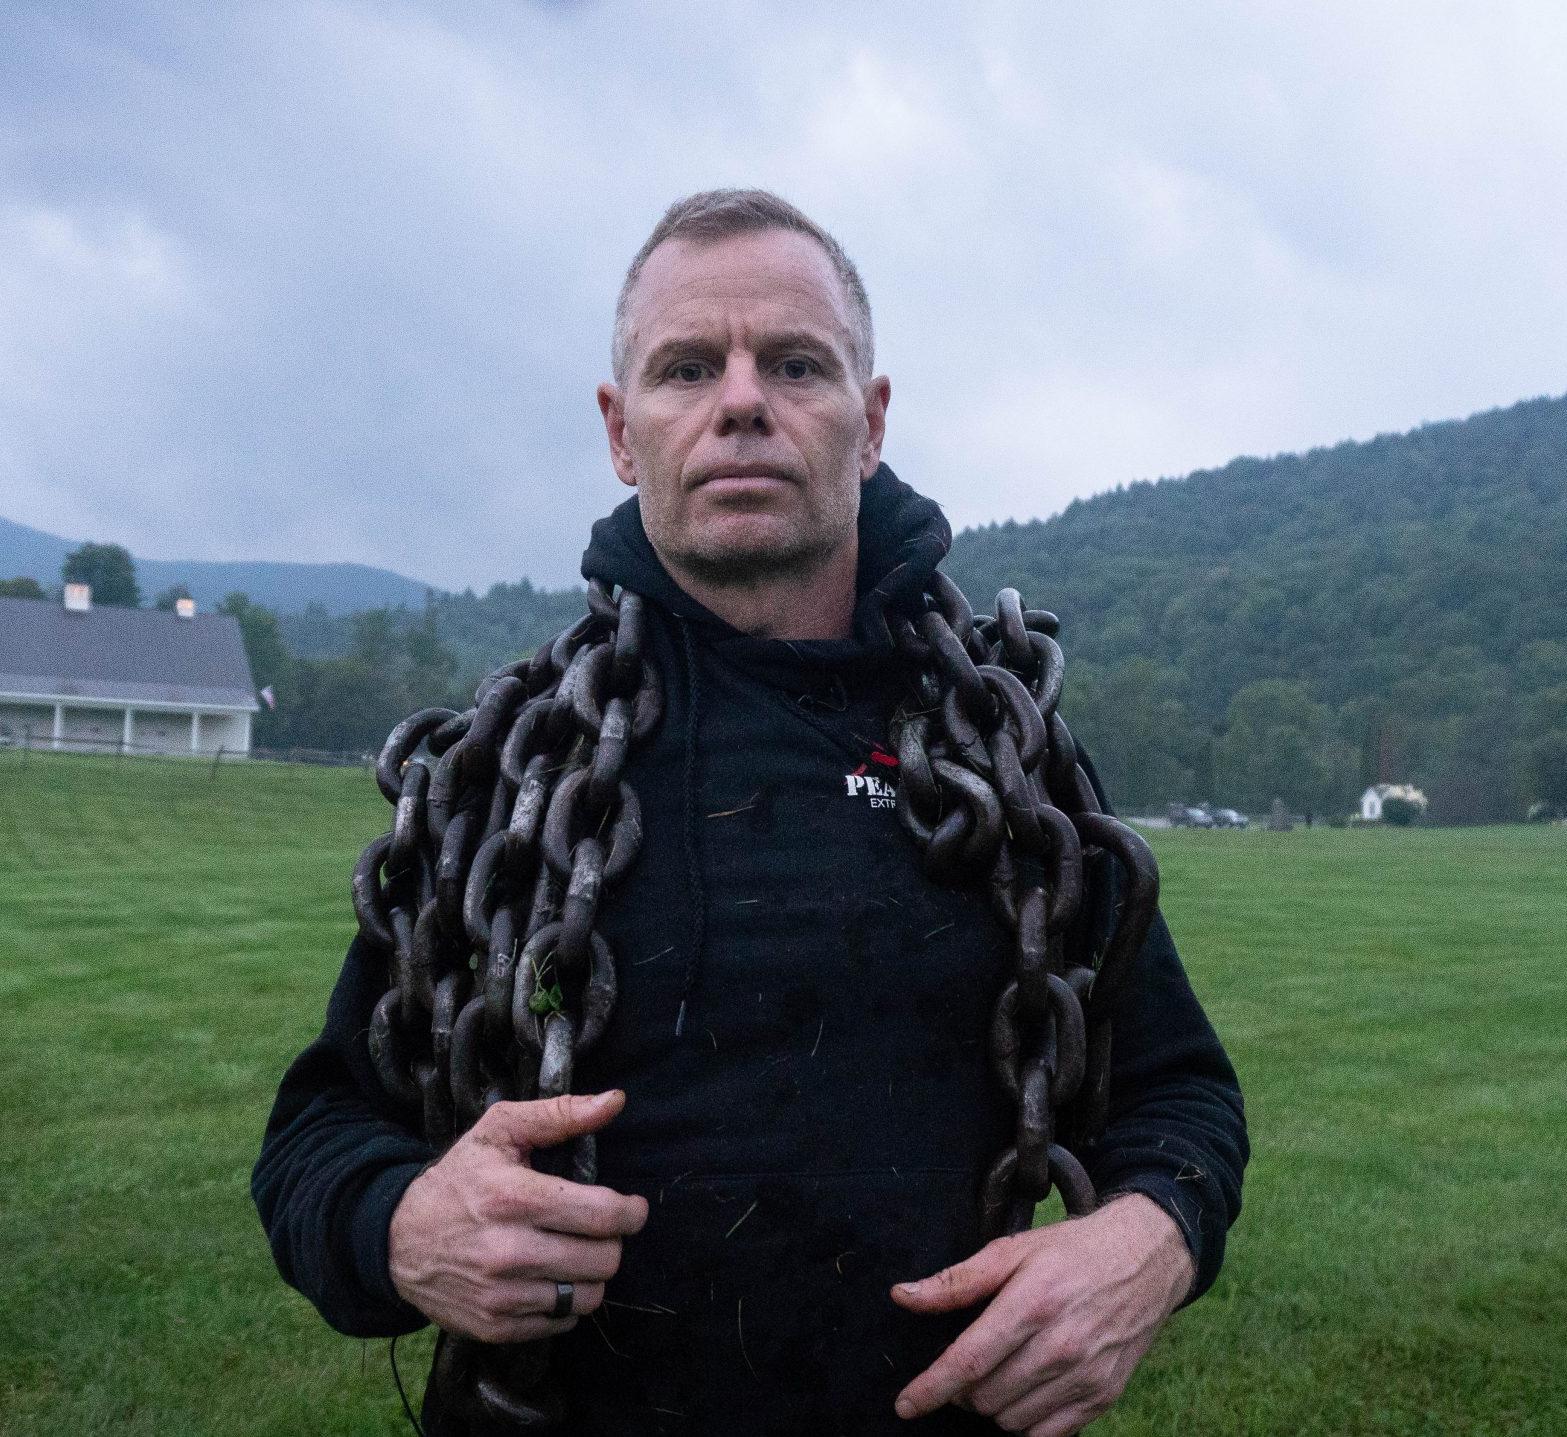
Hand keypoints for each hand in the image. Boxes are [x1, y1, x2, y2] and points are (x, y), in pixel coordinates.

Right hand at [387, 1090, 648, 1343]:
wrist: (397, 1240)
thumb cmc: (459, 1178)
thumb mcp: (500, 1130)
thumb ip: (560, 1113)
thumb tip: (615, 1101)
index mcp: (514, 1197)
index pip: (602, 1215)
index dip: (630, 1212)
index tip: (632, 1208)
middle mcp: (509, 1251)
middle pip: (603, 1260)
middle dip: (612, 1242)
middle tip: (598, 1230)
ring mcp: (500, 1295)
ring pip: (587, 1297)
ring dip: (591, 1275)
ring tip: (575, 1253)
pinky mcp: (494, 1326)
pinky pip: (560, 1323)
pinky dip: (564, 1303)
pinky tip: (549, 1277)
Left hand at [890, 1194, 1193, 1433]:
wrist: (1144, 1261)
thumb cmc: (1071, 1252)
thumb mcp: (1011, 1250)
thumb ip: (956, 1281)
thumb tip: (902, 1296)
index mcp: (1032, 1304)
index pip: (968, 1362)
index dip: (930, 1388)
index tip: (905, 1404)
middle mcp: (1060, 1346)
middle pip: (985, 1396)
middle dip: (962, 1388)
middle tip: (968, 1362)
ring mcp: (1085, 1376)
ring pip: (1011, 1419)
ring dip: (992, 1404)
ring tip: (999, 1370)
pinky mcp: (1104, 1396)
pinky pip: (1046, 1434)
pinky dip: (1024, 1420)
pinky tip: (1024, 1390)